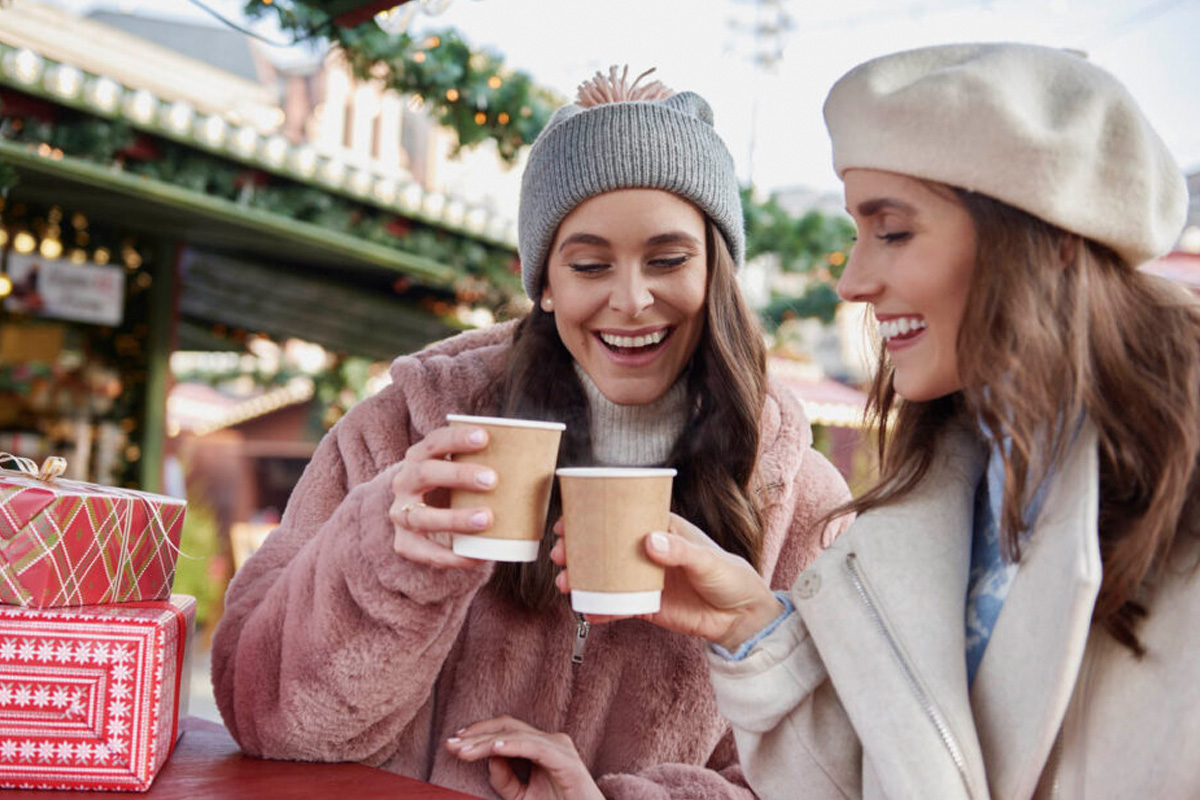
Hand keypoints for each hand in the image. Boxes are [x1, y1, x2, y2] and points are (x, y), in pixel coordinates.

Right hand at [388, 423, 496, 568]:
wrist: (420, 517)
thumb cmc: (454, 489)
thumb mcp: (461, 471)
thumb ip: (488, 463)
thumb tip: (544, 458)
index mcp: (419, 457)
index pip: (434, 441)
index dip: (457, 438)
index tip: (485, 437)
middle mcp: (404, 481)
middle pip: (425, 474)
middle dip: (459, 475)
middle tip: (493, 480)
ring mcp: (400, 513)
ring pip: (423, 516)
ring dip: (455, 518)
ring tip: (486, 519)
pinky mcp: (404, 543)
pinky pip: (425, 552)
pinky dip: (451, 557)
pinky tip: (477, 557)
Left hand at [446, 716, 603, 799]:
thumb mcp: (522, 796)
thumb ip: (504, 779)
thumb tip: (488, 758)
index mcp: (540, 746)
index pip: (505, 730)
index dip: (478, 733)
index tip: (453, 743)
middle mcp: (551, 741)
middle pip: (507, 727)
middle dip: (476, 734)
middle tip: (450, 744)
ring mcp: (560, 747)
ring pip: (516, 735)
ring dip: (486, 742)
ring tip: (464, 751)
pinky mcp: (566, 761)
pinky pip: (535, 748)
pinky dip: (513, 746)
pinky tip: (493, 750)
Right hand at [551, 514, 781, 650]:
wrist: (741, 619)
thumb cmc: (731, 578)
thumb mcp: (708, 560)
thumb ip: (680, 551)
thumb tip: (650, 541)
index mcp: (663, 530)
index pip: (624, 517)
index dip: (595, 516)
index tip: (570, 520)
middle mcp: (648, 552)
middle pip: (606, 546)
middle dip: (578, 549)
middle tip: (560, 554)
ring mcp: (644, 579)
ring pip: (605, 575)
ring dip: (582, 578)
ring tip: (565, 583)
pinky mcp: (646, 605)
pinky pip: (617, 606)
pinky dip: (600, 609)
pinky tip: (585, 611)